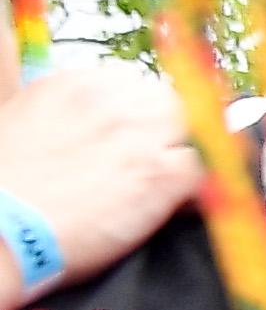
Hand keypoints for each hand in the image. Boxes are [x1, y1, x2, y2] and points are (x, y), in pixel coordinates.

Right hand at [0, 60, 199, 303]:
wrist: (2, 226)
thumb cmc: (7, 185)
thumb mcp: (25, 124)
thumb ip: (70, 116)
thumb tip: (94, 131)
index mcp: (77, 84)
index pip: (134, 87)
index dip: (138, 118)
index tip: (132, 140)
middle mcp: (114, 100)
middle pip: (168, 104)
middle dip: (164, 134)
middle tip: (147, 166)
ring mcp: (142, 134)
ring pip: (193, 133)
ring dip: (179, 159)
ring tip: (155, 189)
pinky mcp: (162, 174)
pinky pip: (201, 172)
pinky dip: (191, 192)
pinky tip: (168, 209)